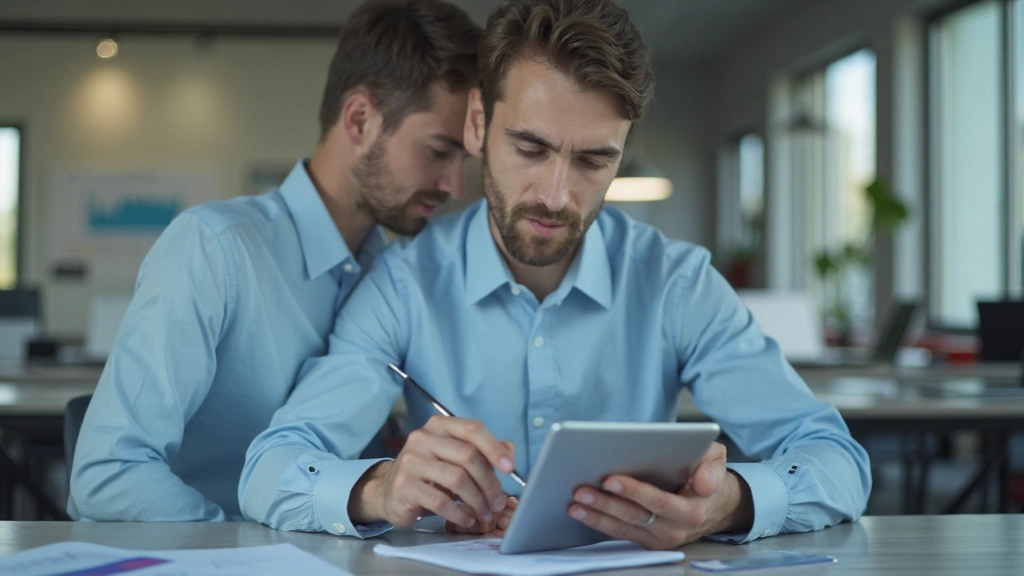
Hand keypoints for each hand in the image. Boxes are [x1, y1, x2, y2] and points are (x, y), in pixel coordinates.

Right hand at [349, 415, 515, 529]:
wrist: (389, 491)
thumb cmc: (429, 473)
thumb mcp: (454, 458)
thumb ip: (481, 452)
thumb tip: (509, 450)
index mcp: (439, 426)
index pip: (472, 428)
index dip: (494, 447)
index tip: (510, 467)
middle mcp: (423, 438)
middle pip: (468, 456)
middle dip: (489, 482)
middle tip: (499, 502)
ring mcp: (411, 460)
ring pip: (457, 479)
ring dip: (477, 500)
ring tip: (485, 513)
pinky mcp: (404, 485)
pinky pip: (441, 501)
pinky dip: (460, 513)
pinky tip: (467, 519)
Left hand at [567, 442, 752, 549]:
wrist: (714, 504)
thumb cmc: (705, 475)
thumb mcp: (716, 462)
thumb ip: (712, 468)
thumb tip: (704, 483)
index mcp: (692, 510)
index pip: (658, 502)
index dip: (634, 491)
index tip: (611, 479)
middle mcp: (675, 528)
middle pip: (634, 516)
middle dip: (605, 503)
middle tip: (582, 489)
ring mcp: (659, 538)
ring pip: (623, 528)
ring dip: (596, 515)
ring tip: (575, 503)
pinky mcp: (647, 541)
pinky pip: (620, 533)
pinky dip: (598, 522)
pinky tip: (581, 511)